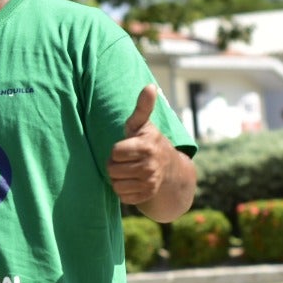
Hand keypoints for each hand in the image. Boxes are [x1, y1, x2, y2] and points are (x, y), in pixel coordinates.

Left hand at [107, 84, 168, 205]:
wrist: (170, 168)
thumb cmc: (148, 142)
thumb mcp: (143, 124)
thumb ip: (143, 107)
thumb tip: (150, 86)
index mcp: (146, 147)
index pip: (115, 152)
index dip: (116, 150)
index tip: (126, 147)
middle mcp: (149, 166)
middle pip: (112, 169)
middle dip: (115, 164)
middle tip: (126, 160)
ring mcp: (149, 183)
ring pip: (115, 184)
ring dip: (118, 178)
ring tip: (128, 170)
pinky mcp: (146, 196)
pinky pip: (122, 196)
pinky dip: (124, 190)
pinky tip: (132, 182)